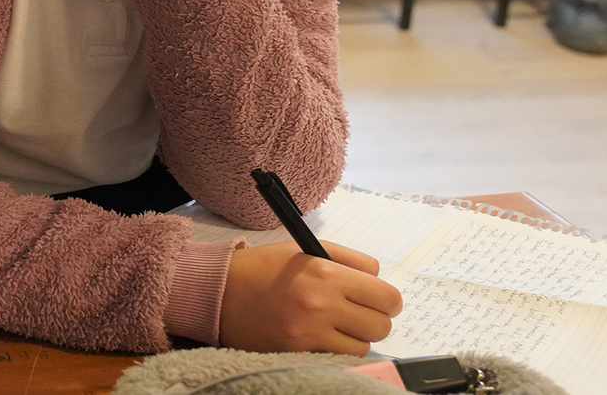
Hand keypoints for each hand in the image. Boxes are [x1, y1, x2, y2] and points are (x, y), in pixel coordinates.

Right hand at [219, 239, 402, 353]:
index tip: (380, 300)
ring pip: (363, 346)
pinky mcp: (297, 352)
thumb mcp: (304, 249)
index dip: (388, 300)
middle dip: (376, 319)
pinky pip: (338, 357)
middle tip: (361, 312)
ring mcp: (309, 333)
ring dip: (356, 337)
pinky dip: (337, 349)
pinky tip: (323, 336)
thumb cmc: (263, 268)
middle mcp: (320, 304)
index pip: (385, 295)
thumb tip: (377, 276)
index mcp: (325, 273)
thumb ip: (346, 259)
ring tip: (338, 325)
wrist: (219, 292)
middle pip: (380, 325)